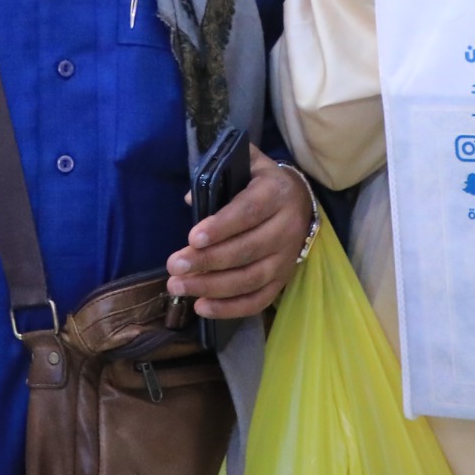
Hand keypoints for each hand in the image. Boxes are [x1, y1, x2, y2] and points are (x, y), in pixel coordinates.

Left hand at [166, 146, 313, 319]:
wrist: (300, 201)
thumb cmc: (261, 183)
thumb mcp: (247, 165)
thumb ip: (219, 172)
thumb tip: (191, 199)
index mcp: (276, 194)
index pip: (249, 211)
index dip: (222, 226)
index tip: (193, 237)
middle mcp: (286, 228)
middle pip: (247, 249)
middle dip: (207, 261)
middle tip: (174, 266)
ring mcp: (286, 258)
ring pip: (251, 279)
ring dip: (212, 287)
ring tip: (179, 287)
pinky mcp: (283, 280)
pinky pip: (259, 300)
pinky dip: (230, 308)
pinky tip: (201, 307)